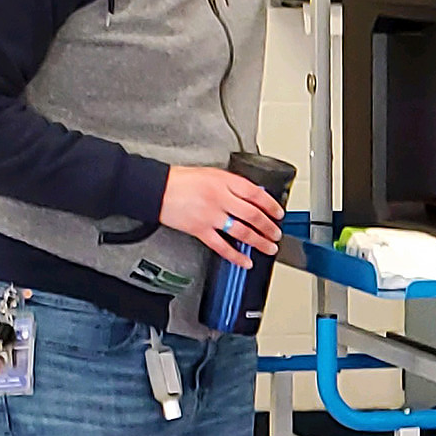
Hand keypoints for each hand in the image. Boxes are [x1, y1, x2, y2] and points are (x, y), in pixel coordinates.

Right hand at [160, 165, 284, 266]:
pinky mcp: (199, 230)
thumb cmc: (181, 180)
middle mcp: (219, 198)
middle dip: (269, 227)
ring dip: (259, 242)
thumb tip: (253, 197)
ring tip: (269, 248)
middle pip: (252, 215)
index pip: (255, 194)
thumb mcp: (212, 174)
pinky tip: (245, 261)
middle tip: (277, 234)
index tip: (279, 213)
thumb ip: (232, 185)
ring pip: (241, 232)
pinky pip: (221, 246)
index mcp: (224, 181)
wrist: (156, 188)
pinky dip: (235, 256)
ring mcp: (210, 215)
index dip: (271, 205)